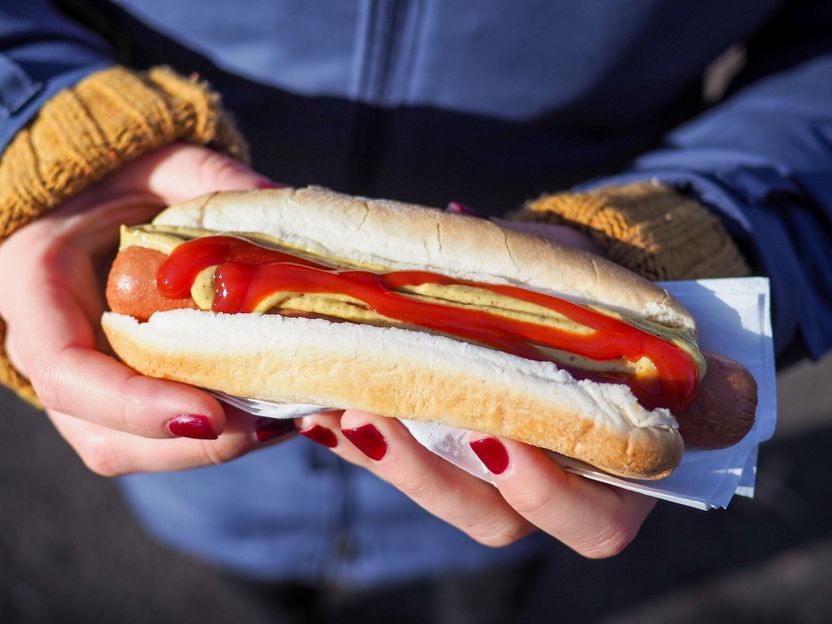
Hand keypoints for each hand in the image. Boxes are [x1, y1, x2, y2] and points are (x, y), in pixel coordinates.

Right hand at [0, 143, 293, 475]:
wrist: (90, 200)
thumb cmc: (114, 179)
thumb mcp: (155, 162)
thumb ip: (208, 178)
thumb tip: (279, 202)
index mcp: (35, 287)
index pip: (64, 368)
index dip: (132, 405)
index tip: (208, 415)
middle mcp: (50, 349)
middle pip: (101, 432)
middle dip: (187, 445)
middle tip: (271, 425)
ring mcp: (84, 381)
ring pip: (130, 448)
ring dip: (207, 451)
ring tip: (283, 423)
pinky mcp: (121, 392)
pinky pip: (156, 436)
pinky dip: (213, 438)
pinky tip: (271, 415)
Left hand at [294, 218, 648, 557]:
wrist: (570, 304)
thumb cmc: (594, 296)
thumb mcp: (581, 275)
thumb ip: (545, 267)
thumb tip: (455, 219)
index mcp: (615, 463)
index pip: (595, 519)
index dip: (548, 493)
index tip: (497, 438)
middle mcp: (554, 488)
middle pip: (496, 521)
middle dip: (430, 477)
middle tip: (375, 421)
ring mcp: (495, 481)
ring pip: (441, 498)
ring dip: (384, 461)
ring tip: (331, 409)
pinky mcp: (447, 461)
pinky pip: (403, 468)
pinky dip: (360, 443)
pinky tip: (318, 409)